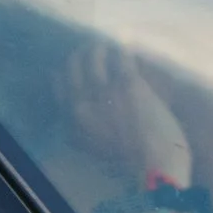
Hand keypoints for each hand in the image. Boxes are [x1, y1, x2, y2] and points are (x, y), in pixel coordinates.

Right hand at [65, 42, 191, 189]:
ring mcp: (104, 91)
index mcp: (72, 122)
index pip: (58, 86)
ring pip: (94, 57)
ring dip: (99, 48)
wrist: (154, 169)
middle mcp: (82, 103)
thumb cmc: (128, 165)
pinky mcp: (128, 84)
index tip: (69, 66)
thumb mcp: (94, 151)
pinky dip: (121, 48)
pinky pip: (120, 57)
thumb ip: (81, 134)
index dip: (63, 72)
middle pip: (73, 67)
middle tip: (88, 49)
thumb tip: (74, 119)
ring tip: (106, 45)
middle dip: (79, 55)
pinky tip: (124, 44)